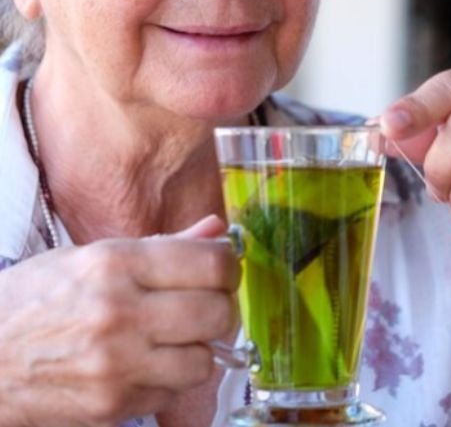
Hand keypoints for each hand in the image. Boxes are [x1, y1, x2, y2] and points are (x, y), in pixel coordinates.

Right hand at [0, 215, 238, 426]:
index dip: (229, 269)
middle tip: (205, 308)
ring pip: (204, 360)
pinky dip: (167, 381)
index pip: (212, 265)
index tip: (223, 274)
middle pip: (218, 313)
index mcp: (116, 263)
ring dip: (196, 351)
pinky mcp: (112, 405)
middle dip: (220, 310)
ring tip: (170, 341)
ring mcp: (116, 363)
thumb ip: (163, 246)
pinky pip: (173, 393)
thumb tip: (217, 231)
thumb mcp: (92, 256)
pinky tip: (142, 366)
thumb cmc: (36, 301)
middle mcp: (119, 311)